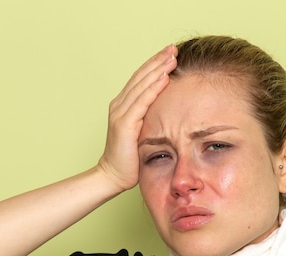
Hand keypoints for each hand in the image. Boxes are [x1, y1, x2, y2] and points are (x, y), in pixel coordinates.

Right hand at [98, 44, 177, 190]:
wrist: (112, 176)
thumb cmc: (128, 159)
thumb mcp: (141, 133)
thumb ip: (149, 118)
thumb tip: (168, 110)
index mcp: (123, 106)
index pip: (140, 79)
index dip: (154, 64)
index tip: (170, 54)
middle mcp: (119, 105)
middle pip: (140, 76)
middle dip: (158, 61)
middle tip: (174, 48)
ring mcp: (120, 113)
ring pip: (141, 85)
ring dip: (158, 69)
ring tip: (172, 57)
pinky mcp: (124, 123)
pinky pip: (141, 101)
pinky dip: (153, 88)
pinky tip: (164, 77)